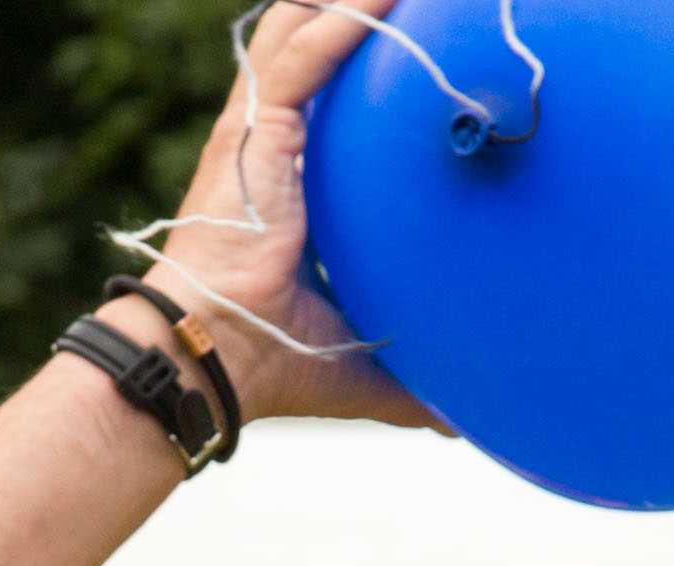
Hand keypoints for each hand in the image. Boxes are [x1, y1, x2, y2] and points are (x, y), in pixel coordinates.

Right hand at [135, 2, 444, 428]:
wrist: (212, 358)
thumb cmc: (268, 360)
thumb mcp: (355, 355)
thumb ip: (409, 372)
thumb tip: (461, 416)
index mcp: (284, 176)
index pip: (321, 90)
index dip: (359, 56)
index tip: (417, 50)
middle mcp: (267, 139)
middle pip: (308, 38)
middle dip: (353, 11)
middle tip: (416, 6)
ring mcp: (257, 127)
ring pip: (302, 26)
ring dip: (352, 2)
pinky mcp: (256, 130)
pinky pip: (306, 52)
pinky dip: (348, 17)